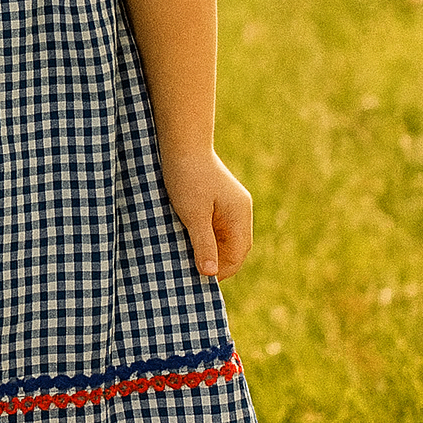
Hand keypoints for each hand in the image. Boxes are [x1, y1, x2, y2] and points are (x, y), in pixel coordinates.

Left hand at [161, 151, 252, 279]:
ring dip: (211, 249)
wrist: (182, 144)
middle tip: (191, 271)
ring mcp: (232, 205)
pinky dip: (207, 237)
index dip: (220, 271)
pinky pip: (218, 227)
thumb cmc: (187, 178)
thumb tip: (211, 274)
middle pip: (235, 249)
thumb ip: (204, 243)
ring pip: (226, 239)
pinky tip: (189, 239)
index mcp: (240, 215)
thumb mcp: (193, 214)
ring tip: (188, 257)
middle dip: (216, 262)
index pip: (237, 255)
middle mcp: (241, 211)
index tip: (198, 279)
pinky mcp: (220, 201)